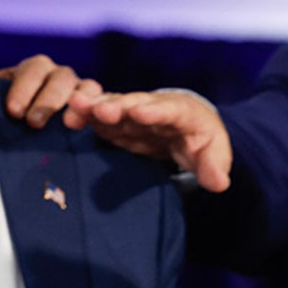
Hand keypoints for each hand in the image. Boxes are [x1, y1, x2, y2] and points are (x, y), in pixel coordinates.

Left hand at [0, 53, 102, 128]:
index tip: (14, 111)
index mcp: (32, 70)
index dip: (25, 87)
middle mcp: (58, 76)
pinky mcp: (94, 111)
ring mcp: (80, 92)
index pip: (34, 68)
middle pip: (62, 77)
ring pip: (88, 88)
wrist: (13, 142)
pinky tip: (89, 126)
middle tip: (34, 122)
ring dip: (79, 103)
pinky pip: (104, 107)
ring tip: (67, 124)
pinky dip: (98, 113)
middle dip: (48, 99)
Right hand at [62, 89, 230, 191]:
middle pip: (135, 103)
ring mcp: (132, 112)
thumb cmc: (200, 142)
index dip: (154, 111)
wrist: (183, 130)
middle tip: (100, 109)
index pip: (169, 110)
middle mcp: (154, 107)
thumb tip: (219, 184)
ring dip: (94, 106)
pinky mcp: (116, 121)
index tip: (139, 112)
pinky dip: (85, 116)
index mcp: (183, 113)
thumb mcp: (213, 155)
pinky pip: (99, 117)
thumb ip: (213, 168)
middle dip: (118, 106)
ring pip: (113, 105)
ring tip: (74, 105)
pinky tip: (69, 119)